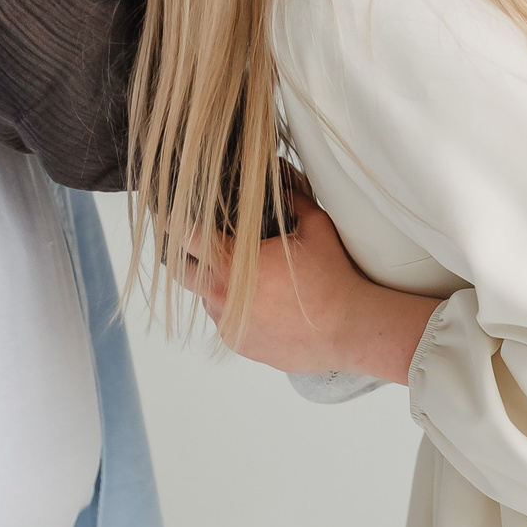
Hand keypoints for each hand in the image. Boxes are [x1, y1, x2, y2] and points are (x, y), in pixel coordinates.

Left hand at [177, 184, 439, 382]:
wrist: (348, 331)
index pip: (186, 237)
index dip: (179, 224)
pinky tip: (259, 302)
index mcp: (234, 263)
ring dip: (215, 285)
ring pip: (204, 298)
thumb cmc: (333, 283)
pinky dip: (233, 310)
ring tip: (244, 277)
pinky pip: (224, 322)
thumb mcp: (316, 227)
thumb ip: (293, 200)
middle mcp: (223, 296)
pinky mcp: (239, 343)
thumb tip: (283, 183)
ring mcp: (229, 323)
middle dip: (189, 257)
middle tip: (206, 247)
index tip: (178, 217)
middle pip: (183, 272)